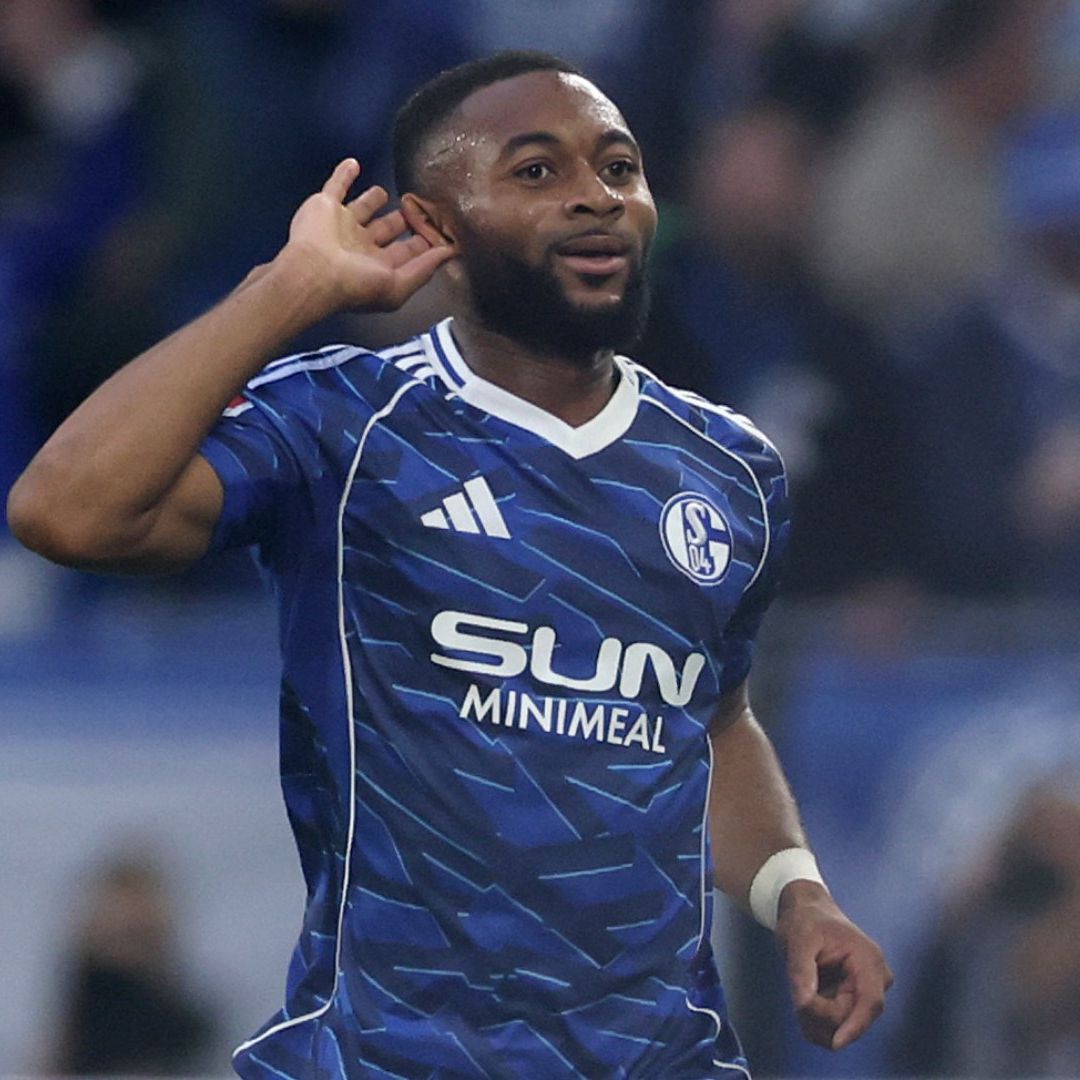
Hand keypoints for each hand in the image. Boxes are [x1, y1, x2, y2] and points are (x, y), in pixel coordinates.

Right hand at [282, 158, 455, 314]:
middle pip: (389, 228)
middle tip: (421, 206)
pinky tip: (353, 164)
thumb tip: (451, 253)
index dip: (426, 242)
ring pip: (365, 207)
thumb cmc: (355, 284)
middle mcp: (363, 246)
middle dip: (404, 220)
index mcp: (380, 266)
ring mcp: (344, 225)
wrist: (312, 271)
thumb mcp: (399, 285)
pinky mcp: (326, 206)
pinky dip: (344, 174)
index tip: (444, 229)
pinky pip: (336, 184)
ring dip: (376, 198)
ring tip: (387, 192)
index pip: (409, 251)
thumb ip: (425, 268)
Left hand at [775, 881, 892, 1049]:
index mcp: (868, 960)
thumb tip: (805, 1004)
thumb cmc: (806, 921)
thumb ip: (802, 972)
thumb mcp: (798, 940)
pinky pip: (837, 1023)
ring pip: (842, 1025)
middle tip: (797, 994)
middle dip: (821, 1014)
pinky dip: (816, 1020)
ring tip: (800, 991)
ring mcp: (866, 991)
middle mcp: (874, 979)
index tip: (835, 1043)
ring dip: (816, 1019)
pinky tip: (804, 1001)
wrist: (806, 913)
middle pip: (851, 1017)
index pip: (870, 1002)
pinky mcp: (854, 999)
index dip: (855, 1027)